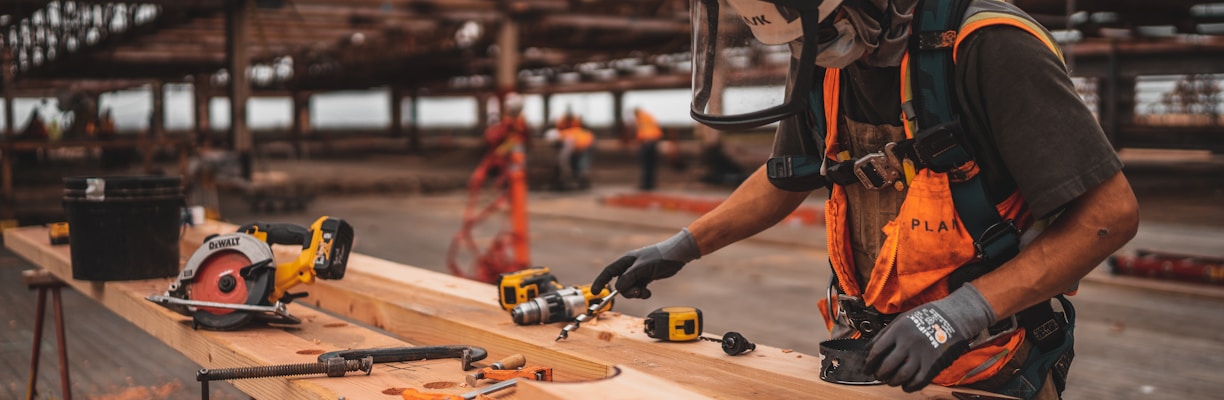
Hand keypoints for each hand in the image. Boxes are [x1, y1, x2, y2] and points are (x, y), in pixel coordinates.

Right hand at [591, 228, 700, 298]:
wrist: (677, 255)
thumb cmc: (660, 257)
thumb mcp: (643, 267)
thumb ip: (629, 277)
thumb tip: (617, 287)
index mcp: (626, 261)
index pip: (609, 272)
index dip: (601, 281)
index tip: (595, 292)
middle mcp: (630, 267)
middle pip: (620, 284)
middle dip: (627, 291)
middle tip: (637, 292)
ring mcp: (638, 273)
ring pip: (629, 288)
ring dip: (635, 293)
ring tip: (645, 292)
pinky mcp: (646, 278)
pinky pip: (638, 289)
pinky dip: (642, 293)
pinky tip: (648, 292)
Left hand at [864, 283, 995, 391]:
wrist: (953, 317)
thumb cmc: (926, 316)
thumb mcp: (902, 319)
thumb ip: (885, 333)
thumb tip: (869, 349)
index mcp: (899, 330)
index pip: (877, 350)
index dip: (869, 362)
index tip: (867, 367)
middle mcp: (908, 342)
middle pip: (887, 366)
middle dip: (879, 374)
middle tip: (878, 375)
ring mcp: (921, 354)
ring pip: (901, 376)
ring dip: (892, 381)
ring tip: (890, 380)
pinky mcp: (933, 364)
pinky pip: (918, 381)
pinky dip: (909, 386)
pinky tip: (905, 385)